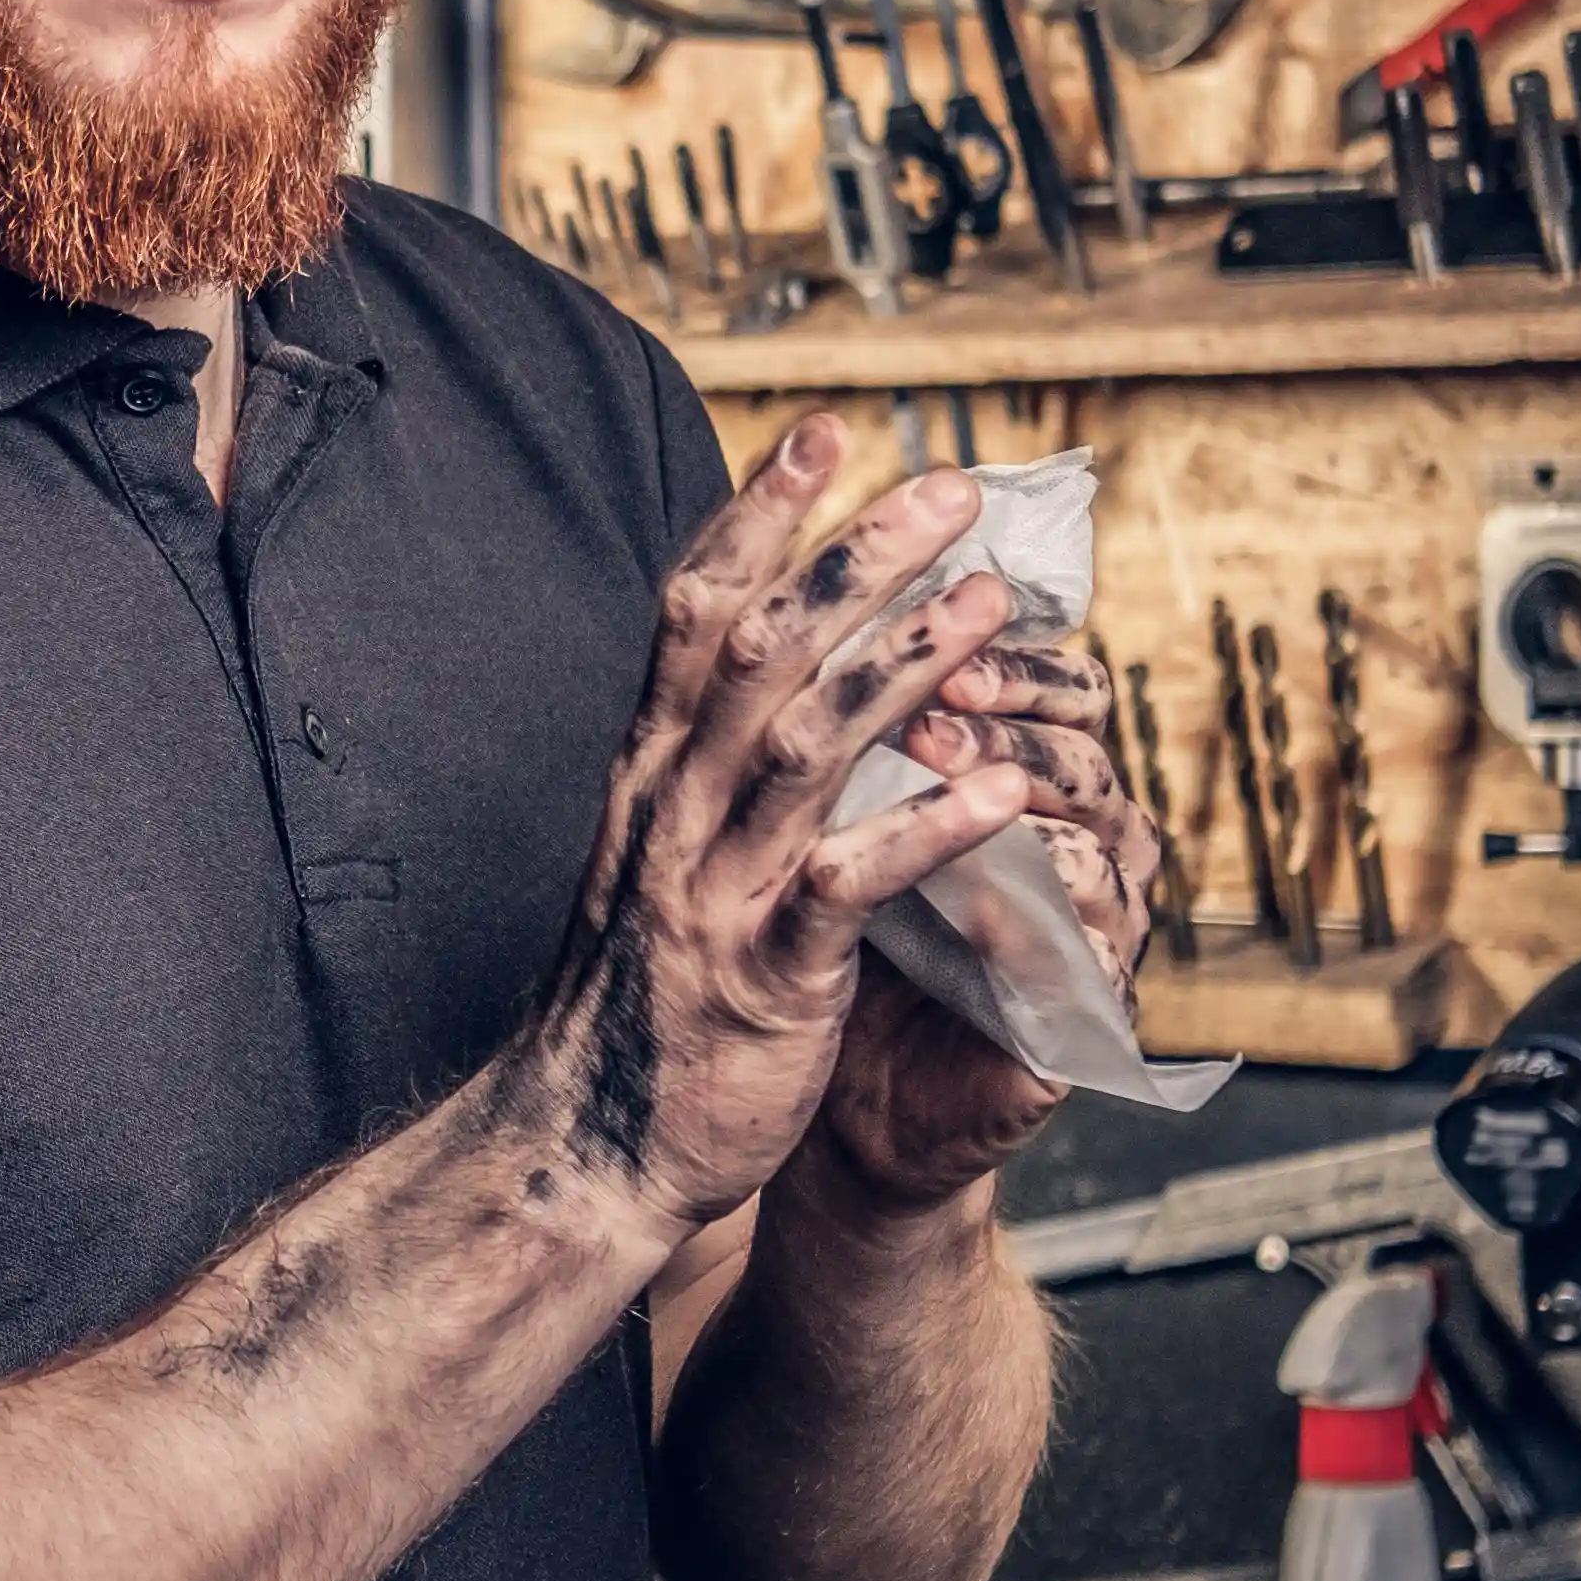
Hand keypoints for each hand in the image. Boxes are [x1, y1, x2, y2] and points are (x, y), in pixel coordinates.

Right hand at [501, 419, 1038, 1247]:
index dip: (760, 516)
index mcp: (650, 772)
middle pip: (757, 651)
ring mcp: (716, 889)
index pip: (694, 612)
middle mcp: (674, 810)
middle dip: (855, 559)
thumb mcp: (654, 853)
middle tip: (947, 489)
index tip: (825, 433)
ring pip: (803, 747)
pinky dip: (923, 834)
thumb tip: (749, 658)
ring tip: (986, 603)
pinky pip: (845, 890)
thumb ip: (699, 759)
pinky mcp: (764, 977)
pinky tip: (995, 796)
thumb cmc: (639, 999)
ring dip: (901, 665)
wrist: (585, 1146)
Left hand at [811, 628, 1169, 1214]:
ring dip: (1025, 799)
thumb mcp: (823, 819)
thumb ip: (835, 722)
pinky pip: (1089, 958)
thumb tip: (784, 591)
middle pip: (1082, 745)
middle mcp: (1079, 841)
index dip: (1002, 651)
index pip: (1056, 683)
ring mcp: (1093, 930)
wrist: (840, 1107)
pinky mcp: (1083, 1022)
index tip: (924, 621)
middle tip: (932, 704)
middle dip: (1007, 718)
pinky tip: (994, 895)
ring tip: (949, 776)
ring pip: (1098, 839)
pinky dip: (1044, 920)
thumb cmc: (835, 940)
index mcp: (1027, 778)